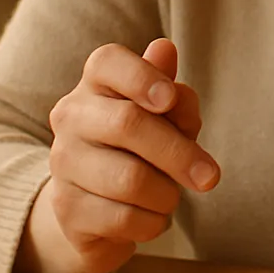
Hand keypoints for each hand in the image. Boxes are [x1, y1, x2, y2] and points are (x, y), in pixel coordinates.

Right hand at [14, 38, 216, 272]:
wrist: (97, 205)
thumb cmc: (144, 146)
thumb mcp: (167, 118)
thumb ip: (173, 92)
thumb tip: (165, 49)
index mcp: (96, 83)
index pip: (107, 62)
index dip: (141, 77)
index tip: (170, 98)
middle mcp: (71, 116)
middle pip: (128, 123)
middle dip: (179, 152)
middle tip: (211, 177)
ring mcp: (63, 163)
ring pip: (129, 179)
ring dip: (167, 194)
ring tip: (171, 197)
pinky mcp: (66, 209)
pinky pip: (122, 219)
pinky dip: (152, 222)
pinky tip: (153, 218)